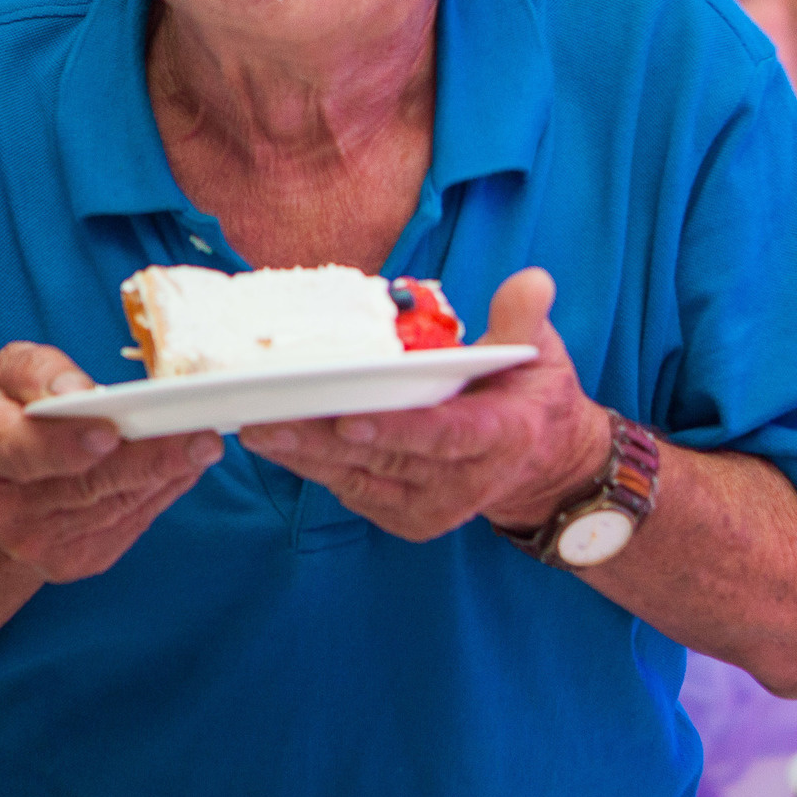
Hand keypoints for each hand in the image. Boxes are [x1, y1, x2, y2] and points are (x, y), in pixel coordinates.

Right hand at [0, 343, 221, 582]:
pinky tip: (186, 465)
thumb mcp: (1, 374)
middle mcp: (1, 508)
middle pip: (84, 485)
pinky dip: (162, 490)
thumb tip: (79, 393)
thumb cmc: (0, 413)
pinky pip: (129, 521)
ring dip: (165, 475)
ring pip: (115, 504)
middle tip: (199, 439)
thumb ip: (36, 373)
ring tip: (203, 444)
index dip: (65, 445)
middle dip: (147, 460)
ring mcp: (37, 542)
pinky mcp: (73, 560)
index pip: (19, 451)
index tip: (108, 433)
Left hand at [241, 268, 608, 542]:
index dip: (395, 430)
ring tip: (255, 426)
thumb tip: (531, 279)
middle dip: (321, 439)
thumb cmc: (528, 397)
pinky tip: (276, 440)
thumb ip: (523, 319)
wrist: (540, 464)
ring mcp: (431, 507)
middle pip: (383, 459)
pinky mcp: (404, 517)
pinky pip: (351, 490)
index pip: (444, 436)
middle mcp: (463, 483)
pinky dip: (312, 467)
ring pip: (357, 479)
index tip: (348, 418)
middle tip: (266, 415)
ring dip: (303, 455)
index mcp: (499, 438)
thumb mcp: (539, 353)